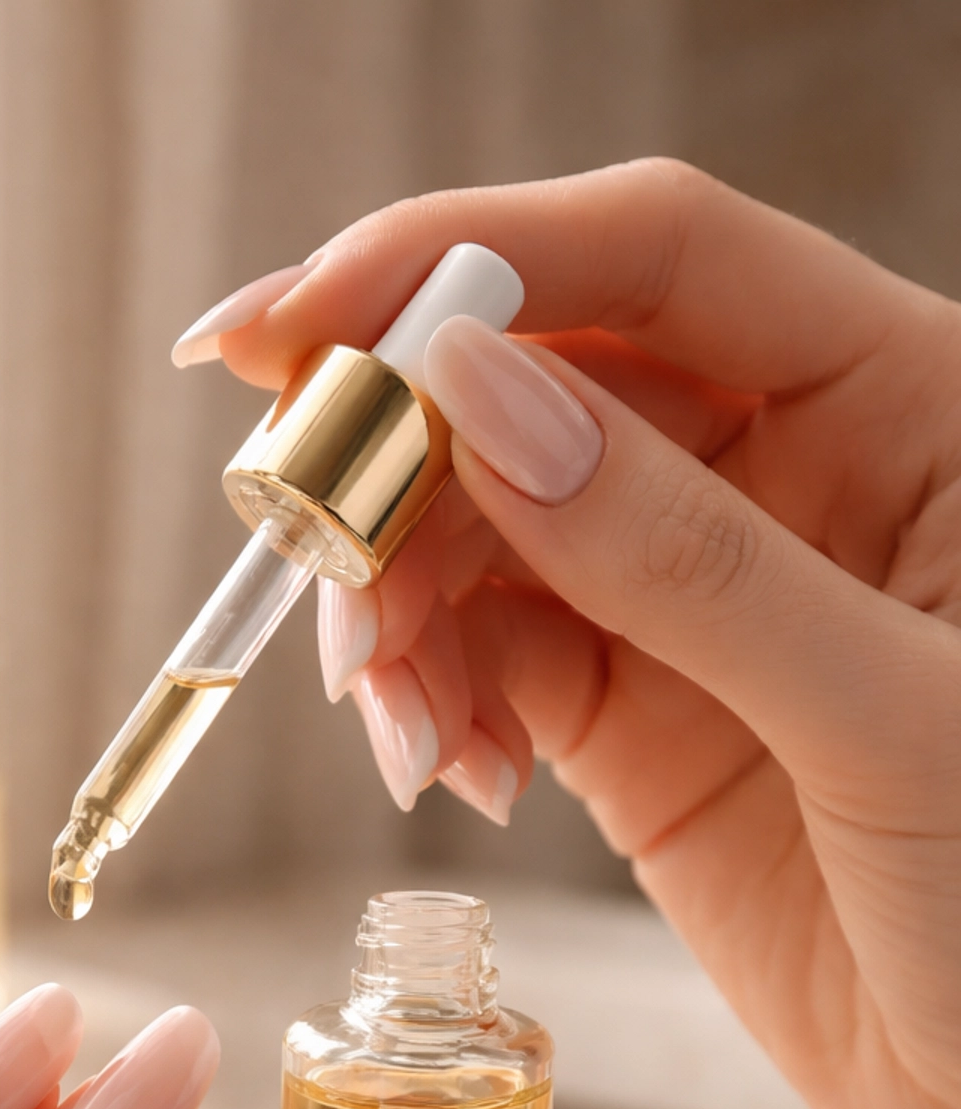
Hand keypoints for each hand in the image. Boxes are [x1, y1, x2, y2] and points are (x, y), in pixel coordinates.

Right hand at [200, 162, 960, 1108]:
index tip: (307, 319)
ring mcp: (701, 603)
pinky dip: (435, 694)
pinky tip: (440, 761)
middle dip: (399, 454)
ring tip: (389, 710)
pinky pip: (494, 660)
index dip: (470, 258)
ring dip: (398, 598)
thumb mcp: (886, 720)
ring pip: (491, 529)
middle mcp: (792, 476)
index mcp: (904, 404)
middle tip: (299, 540)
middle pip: (542, 382)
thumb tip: (478, 400)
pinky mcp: (640, 724)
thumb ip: (685, 558)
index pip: (662, 256)